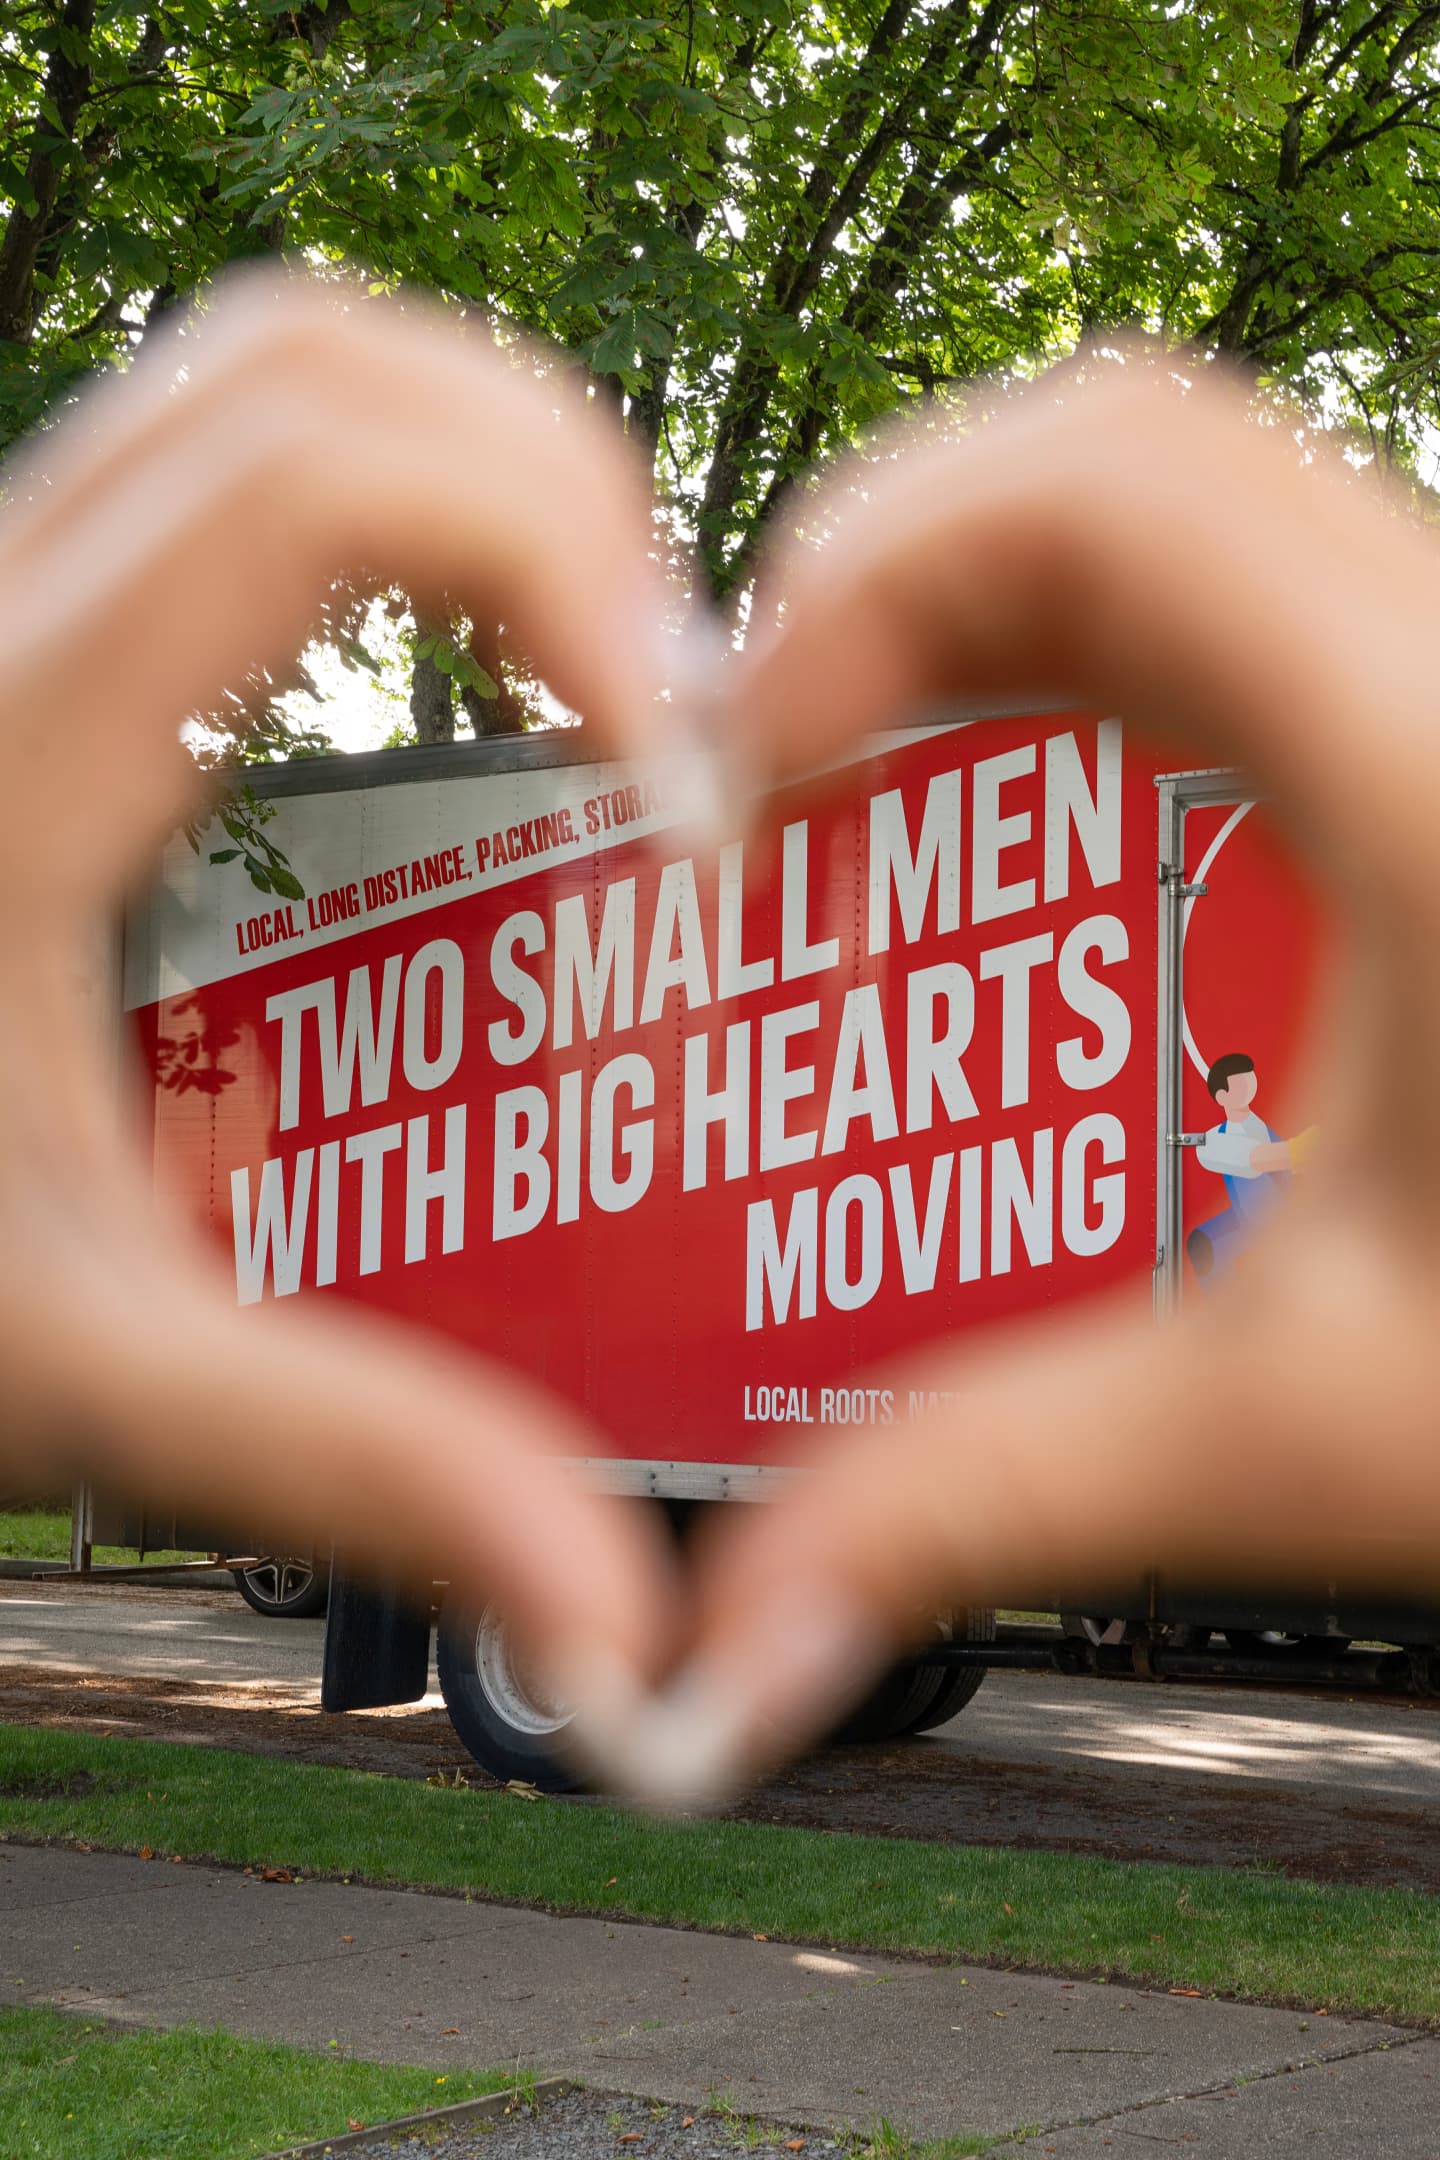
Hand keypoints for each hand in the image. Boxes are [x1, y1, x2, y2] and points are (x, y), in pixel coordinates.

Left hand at [0, 268, 684, 1689]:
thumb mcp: (76, 1369)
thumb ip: (352, 1466)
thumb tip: (613, 1624)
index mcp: (14, 752)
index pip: (339, 476)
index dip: (572, 569)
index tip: (672, 783)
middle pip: (313, 360)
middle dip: (551, 482)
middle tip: (651, 707)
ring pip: (254, 374)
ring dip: (463, 466)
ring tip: (582, 666)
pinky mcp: (5, 658)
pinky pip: (209, 470)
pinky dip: (376, 511)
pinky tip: (438, 691)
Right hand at [611, 360, 1439, 1803]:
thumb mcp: (1311, 1428)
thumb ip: (990, 1509)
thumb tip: (743, 1647)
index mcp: (1439, 781)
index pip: (1104, 495)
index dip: (863, 587)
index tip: (753, 796)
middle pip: (1115, 457)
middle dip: (881, 590)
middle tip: (770, 794)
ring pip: (1187, 505)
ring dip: (979, 612)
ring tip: (856, 787)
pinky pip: (1248, 601)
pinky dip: (1083, 658)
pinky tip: (1028, 825)